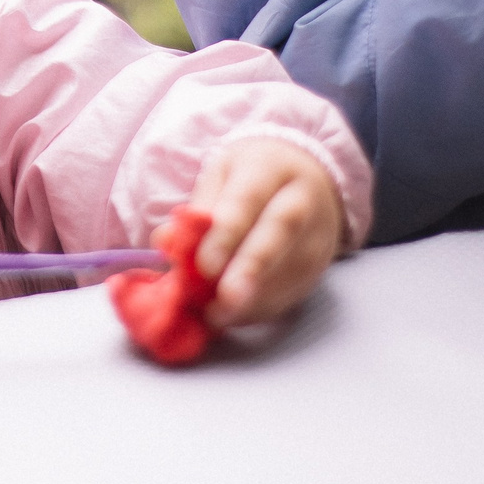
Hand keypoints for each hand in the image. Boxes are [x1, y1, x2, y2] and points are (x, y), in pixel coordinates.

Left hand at [186, 139, 344, 328]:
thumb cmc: (252, 176)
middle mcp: (301, 198)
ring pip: (291, 269)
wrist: (307, 178)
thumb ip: (195, 211)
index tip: (204, 265)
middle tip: (224, 299)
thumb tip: (165, 243)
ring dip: (254, 298)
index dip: (227, 233)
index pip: (248, 199)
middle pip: (280, 232)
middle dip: (251, 268)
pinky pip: (294, 292)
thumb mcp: (220, 175)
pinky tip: (236, 315)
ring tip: (218, 314)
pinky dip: (262, 308)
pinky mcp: (319, 265)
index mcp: (269, 167)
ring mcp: (317, 234)